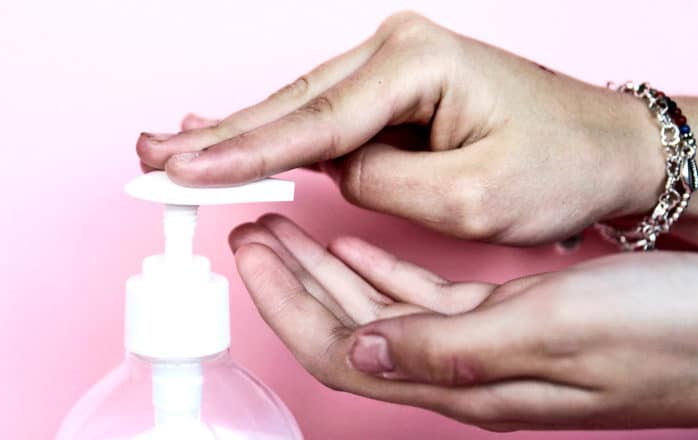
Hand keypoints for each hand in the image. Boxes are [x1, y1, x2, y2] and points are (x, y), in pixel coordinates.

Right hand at [138, 11, 664, 244]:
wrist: (606, 149)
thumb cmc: (557, 165)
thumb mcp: (467, 198)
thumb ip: (380, 183)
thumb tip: (333, 171)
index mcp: (417, 64)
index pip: (314, 120)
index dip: (243, 152)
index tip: (184, 170)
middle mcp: (397, 51)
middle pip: (291, 102)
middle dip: (219, 133)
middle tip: (152, 153)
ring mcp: (393, 67)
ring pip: (300, 108)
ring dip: (239, 133)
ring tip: (176, 149)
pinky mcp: (394, 91)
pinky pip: (323, 117)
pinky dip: (276, 135)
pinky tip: (230, 135)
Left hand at [230, 215, 697, 430]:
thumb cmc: (665, 334)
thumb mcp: (555, 330)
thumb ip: (451, 349)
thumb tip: (359, 351)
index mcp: (463, 381)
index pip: (340, 350)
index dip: (285, 305)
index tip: (249, 256)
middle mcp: (460, 369)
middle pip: (345, 328)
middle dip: (290, 281)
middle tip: (250, 234)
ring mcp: (479, 343)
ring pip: (375, 306)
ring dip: (324, 269)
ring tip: (285, 232)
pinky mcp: (503, 317)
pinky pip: (421, 294)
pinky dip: (380, 267)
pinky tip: (356, 246)